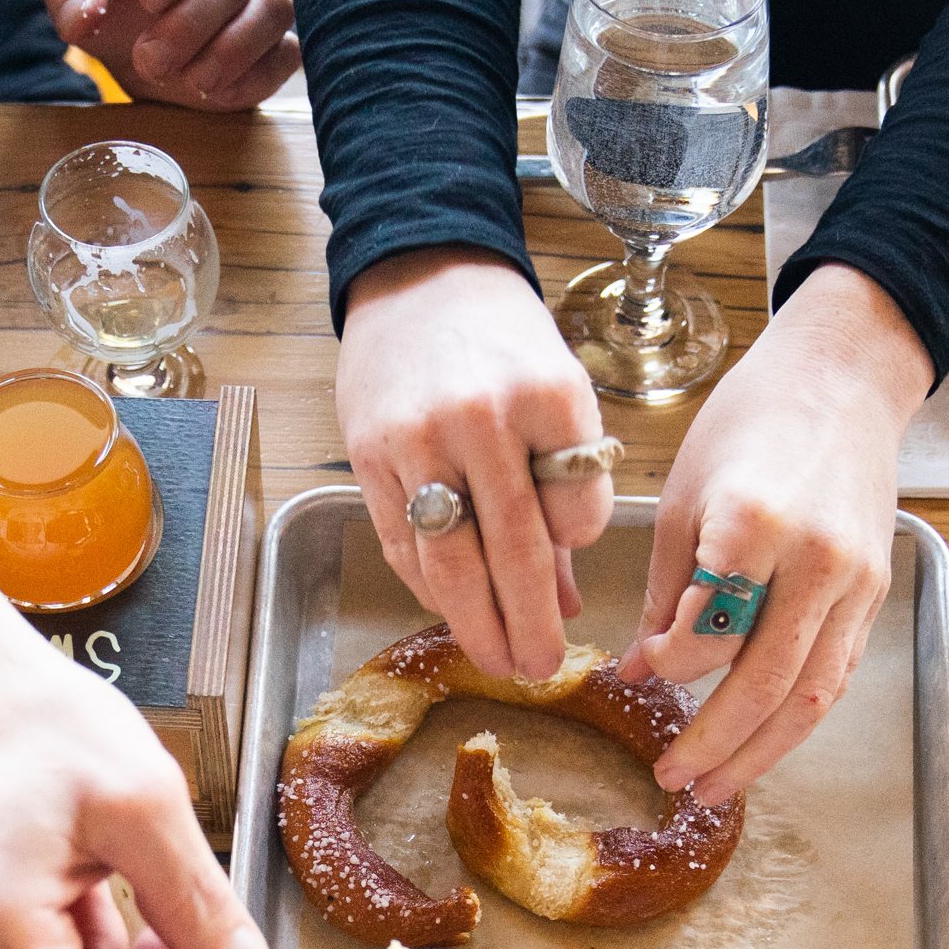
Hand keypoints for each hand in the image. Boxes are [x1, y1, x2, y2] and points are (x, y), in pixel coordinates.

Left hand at [35, 0, 298, 110]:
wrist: (126, 21)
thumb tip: (81, 19)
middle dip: (190, 25)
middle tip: (148, 60)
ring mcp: (256, 2)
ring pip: (273, 11)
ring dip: (231, 51)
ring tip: (190, 81)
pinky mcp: (270, 49)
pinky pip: (286, 56)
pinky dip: (256, 78)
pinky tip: (213, 94)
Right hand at [336, 247, 611, 679]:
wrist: (422, 279)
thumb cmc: (504, 347)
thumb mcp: (558, 399)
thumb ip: (566, 496)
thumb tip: (569, 602)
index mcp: (549, 398)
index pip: (577, 511)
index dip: (578, 546)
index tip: (571, 561)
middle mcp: (483, 419)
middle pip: (512, 551)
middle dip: (529, 625)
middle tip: (540, 669)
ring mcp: (419, 438)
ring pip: (450, 561)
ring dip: (476, 624)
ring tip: (499, 661)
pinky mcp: (370, 455)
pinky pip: (404, 544)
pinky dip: (429, 587)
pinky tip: (451, 610)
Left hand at [621, 266, 925, 799]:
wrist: (843, 380)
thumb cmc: (750, 422)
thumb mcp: (684, 494)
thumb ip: (667, 589)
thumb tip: (643, 668)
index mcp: (754, 524)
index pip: (705, 634)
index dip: (666, 664)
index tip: (639, 668)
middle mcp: (816, 561)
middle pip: (764, 684)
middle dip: (713, 744)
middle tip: (672, 779)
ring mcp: (855, 582)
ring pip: (810, 698)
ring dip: (760, 753)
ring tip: (715, 786)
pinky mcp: (876, 594)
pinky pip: (835, 675)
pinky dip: (796, 719)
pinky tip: (760, 742)